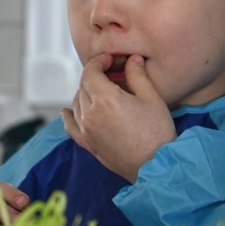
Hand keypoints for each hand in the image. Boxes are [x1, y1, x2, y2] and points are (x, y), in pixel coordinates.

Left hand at [61, 53, 175, 181]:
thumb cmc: (157, 132)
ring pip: (77, 102)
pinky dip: (68, 116)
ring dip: (86, 92)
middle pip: (83, 86)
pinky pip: (70, 126)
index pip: (91, 72)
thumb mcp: (151, 98)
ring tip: (100, 90)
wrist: (155, 166)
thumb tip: (132, 59)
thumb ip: (138, 75)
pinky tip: (67, 111)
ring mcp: (86, 130)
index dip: (99, 62)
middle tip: (111, 73)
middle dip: (95, 75)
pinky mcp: (87, 144)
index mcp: (105, 98)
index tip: (109, 60)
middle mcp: (90, 113)